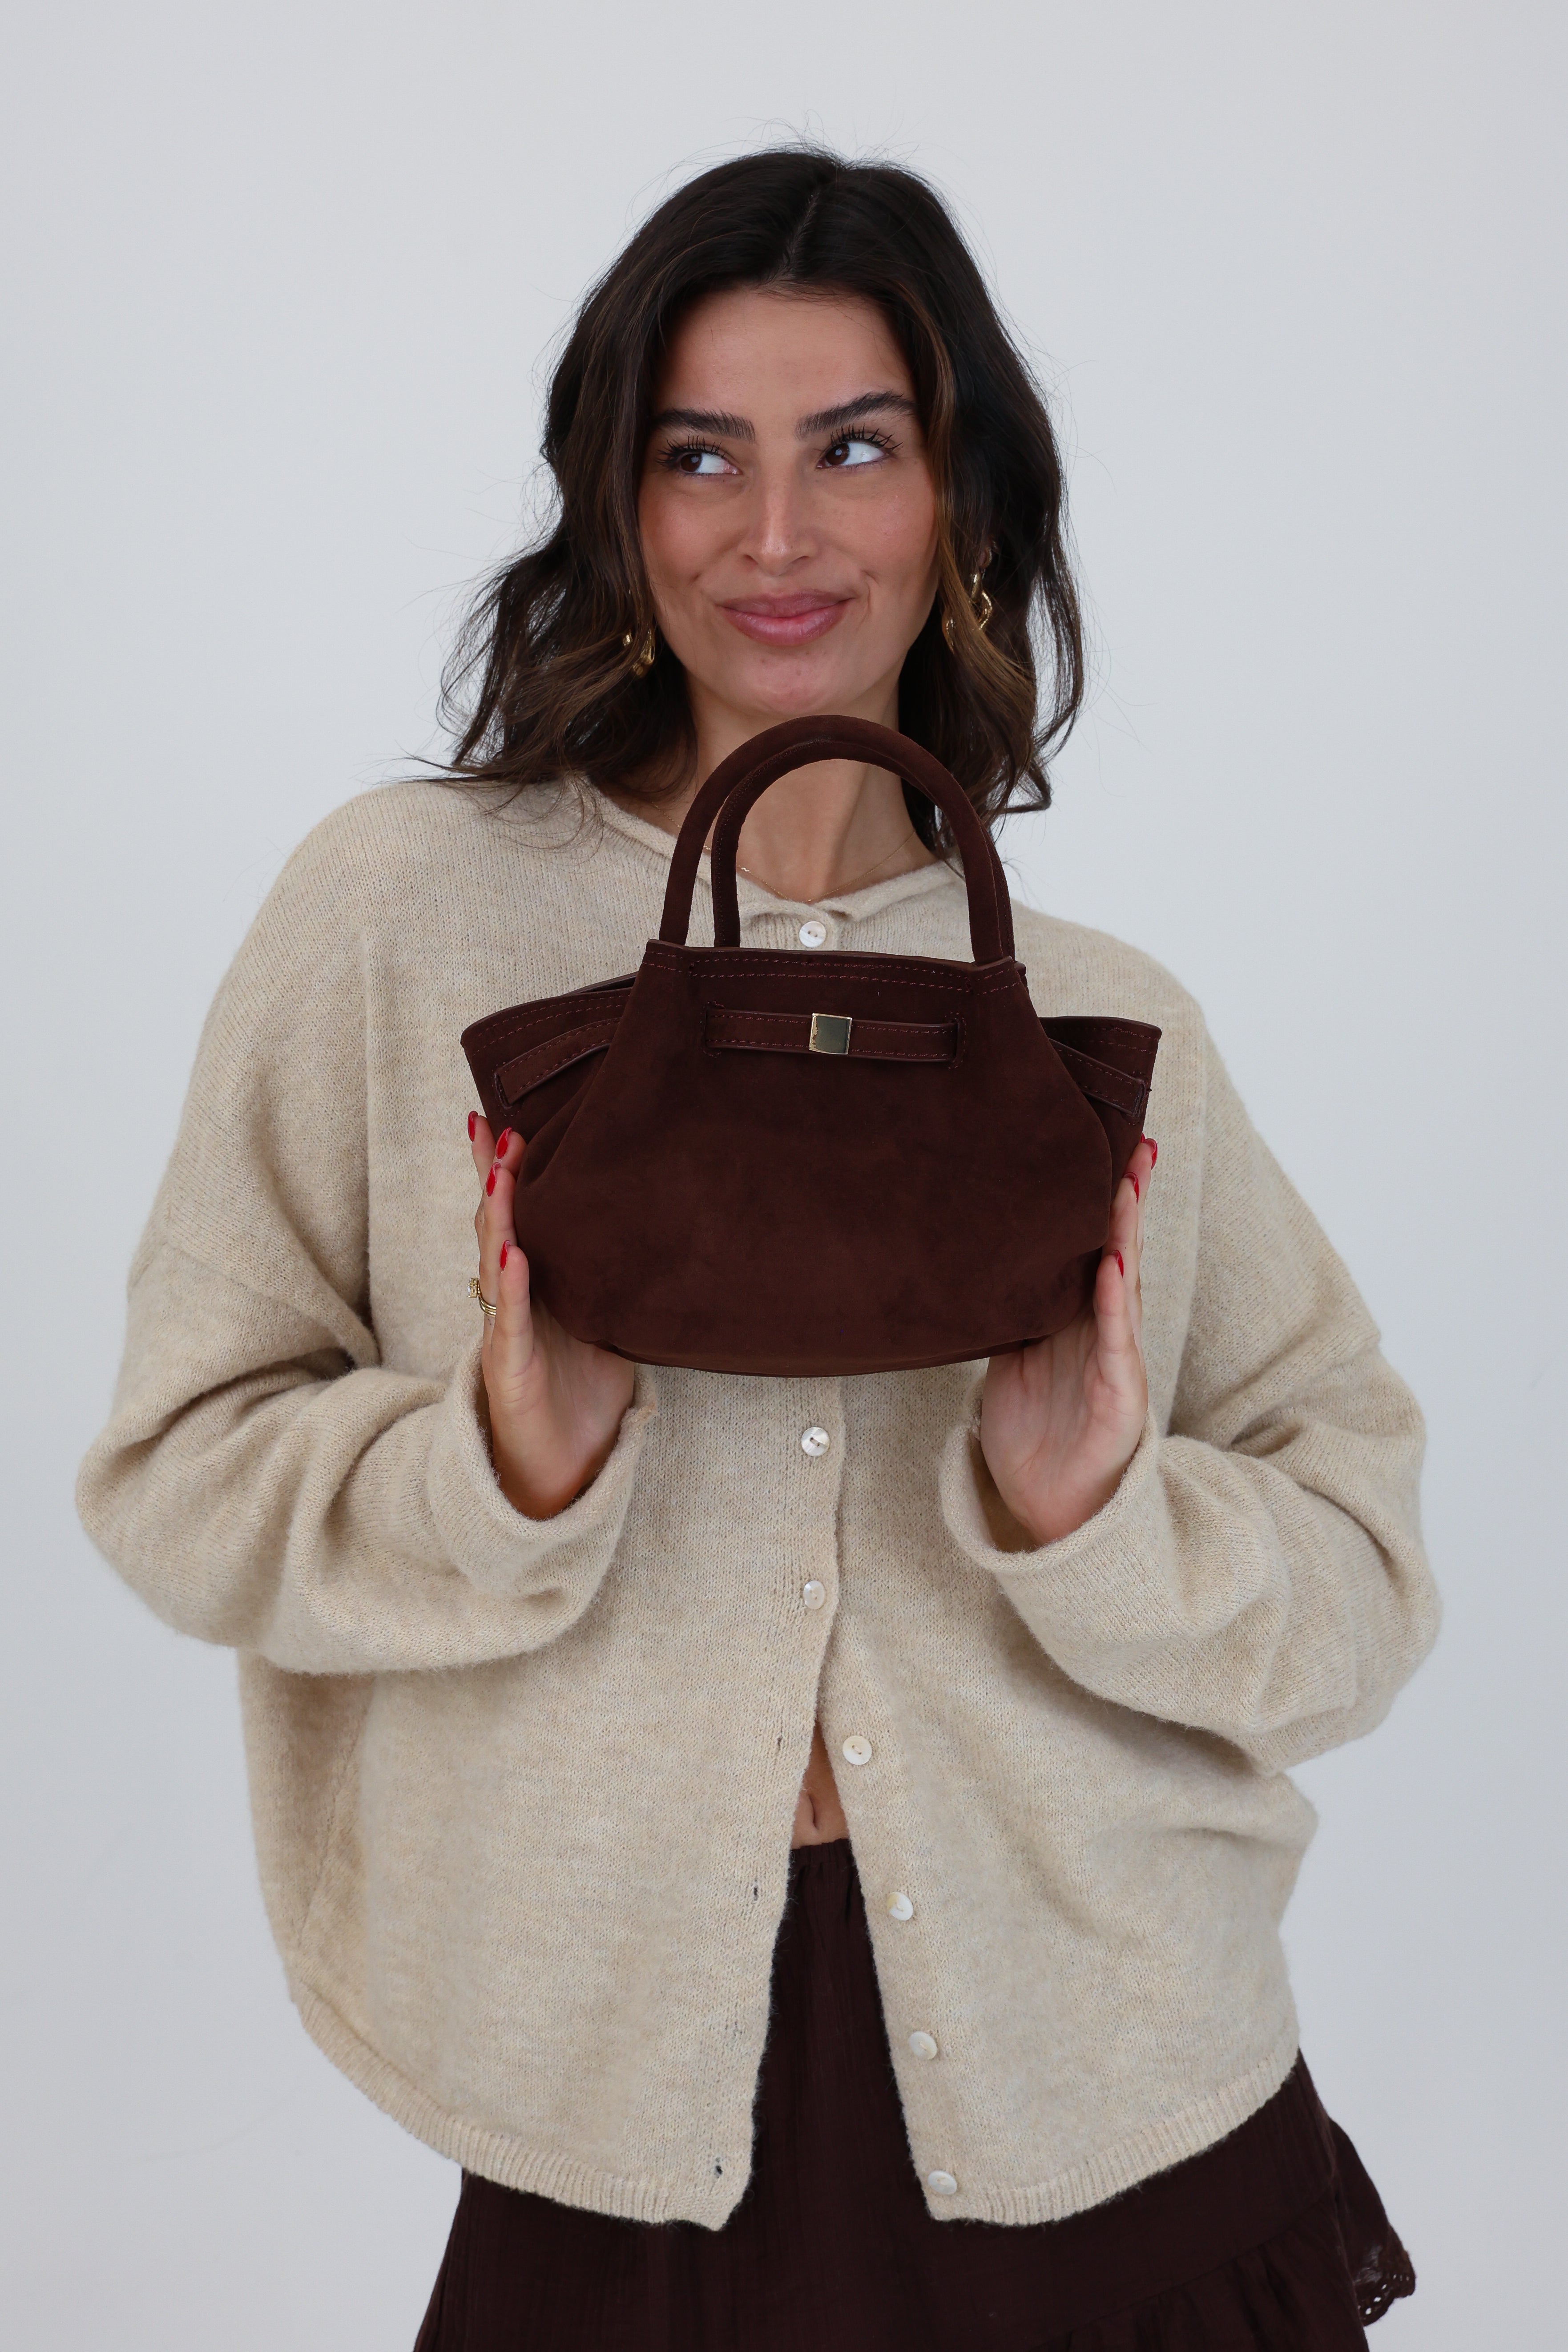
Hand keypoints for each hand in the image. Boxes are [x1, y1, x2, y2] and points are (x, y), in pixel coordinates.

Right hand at [469, 1115, 635, 1518]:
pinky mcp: (511, 1369)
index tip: (497, 1118)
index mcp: (533, 1283)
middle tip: (495, 1127)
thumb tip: (666, 1226)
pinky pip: (510, 1322)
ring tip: (501, 1172)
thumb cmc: (583, 1390)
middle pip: (494, 1225)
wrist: (566, 1465)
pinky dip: (512, 1286)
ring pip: (494, 1264)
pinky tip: (515, 1255)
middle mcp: (511, 1299)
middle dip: (491, 1176)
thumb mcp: (604, 1319)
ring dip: (497, 1216)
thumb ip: (613, 1277)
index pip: (514, 1215)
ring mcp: (506, 1331)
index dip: (500, 1170)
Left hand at [978, 1137, 1156, 1546]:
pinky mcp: (1118, 1395)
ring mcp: (1115, 1359)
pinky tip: (1111, 1266)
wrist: (1047, 1501)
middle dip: (1129, 1198)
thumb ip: (1008, 1308)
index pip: (1098, 1245)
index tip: (1111, 1146)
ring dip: (1126, 1235)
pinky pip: (1115, 1341)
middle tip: (1135, 1144)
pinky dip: (1113, 1302)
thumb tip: (972, 1259)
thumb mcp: (1013, 1353)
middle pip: (1121, 1251)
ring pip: (1124, 1285)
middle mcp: (1103, 1329)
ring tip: (1126, 1186)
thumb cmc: (1034, 1427)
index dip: (1106, 1199)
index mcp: (1079, 1316)